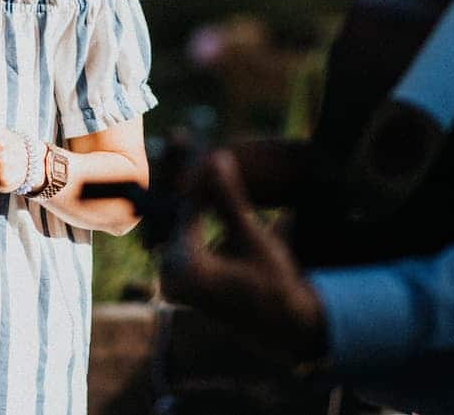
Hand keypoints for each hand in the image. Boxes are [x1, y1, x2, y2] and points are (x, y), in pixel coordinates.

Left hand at [158, 149, 329, 366]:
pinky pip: (177, 233)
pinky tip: (198, 183)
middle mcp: (170, 275)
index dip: (198, 175)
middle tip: (179, 134)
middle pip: (169, 213)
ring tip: (183, 144)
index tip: (200, 142)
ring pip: (172, 222)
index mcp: (186, 268)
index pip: (185, 209)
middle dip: (176, 176)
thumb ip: (230, 198)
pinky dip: (186, 211)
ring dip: (181, 190)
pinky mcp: (177, 278)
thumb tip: (217, 155)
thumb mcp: (253, 236)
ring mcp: (170, 277)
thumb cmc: (274, 279)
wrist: (283, 320)